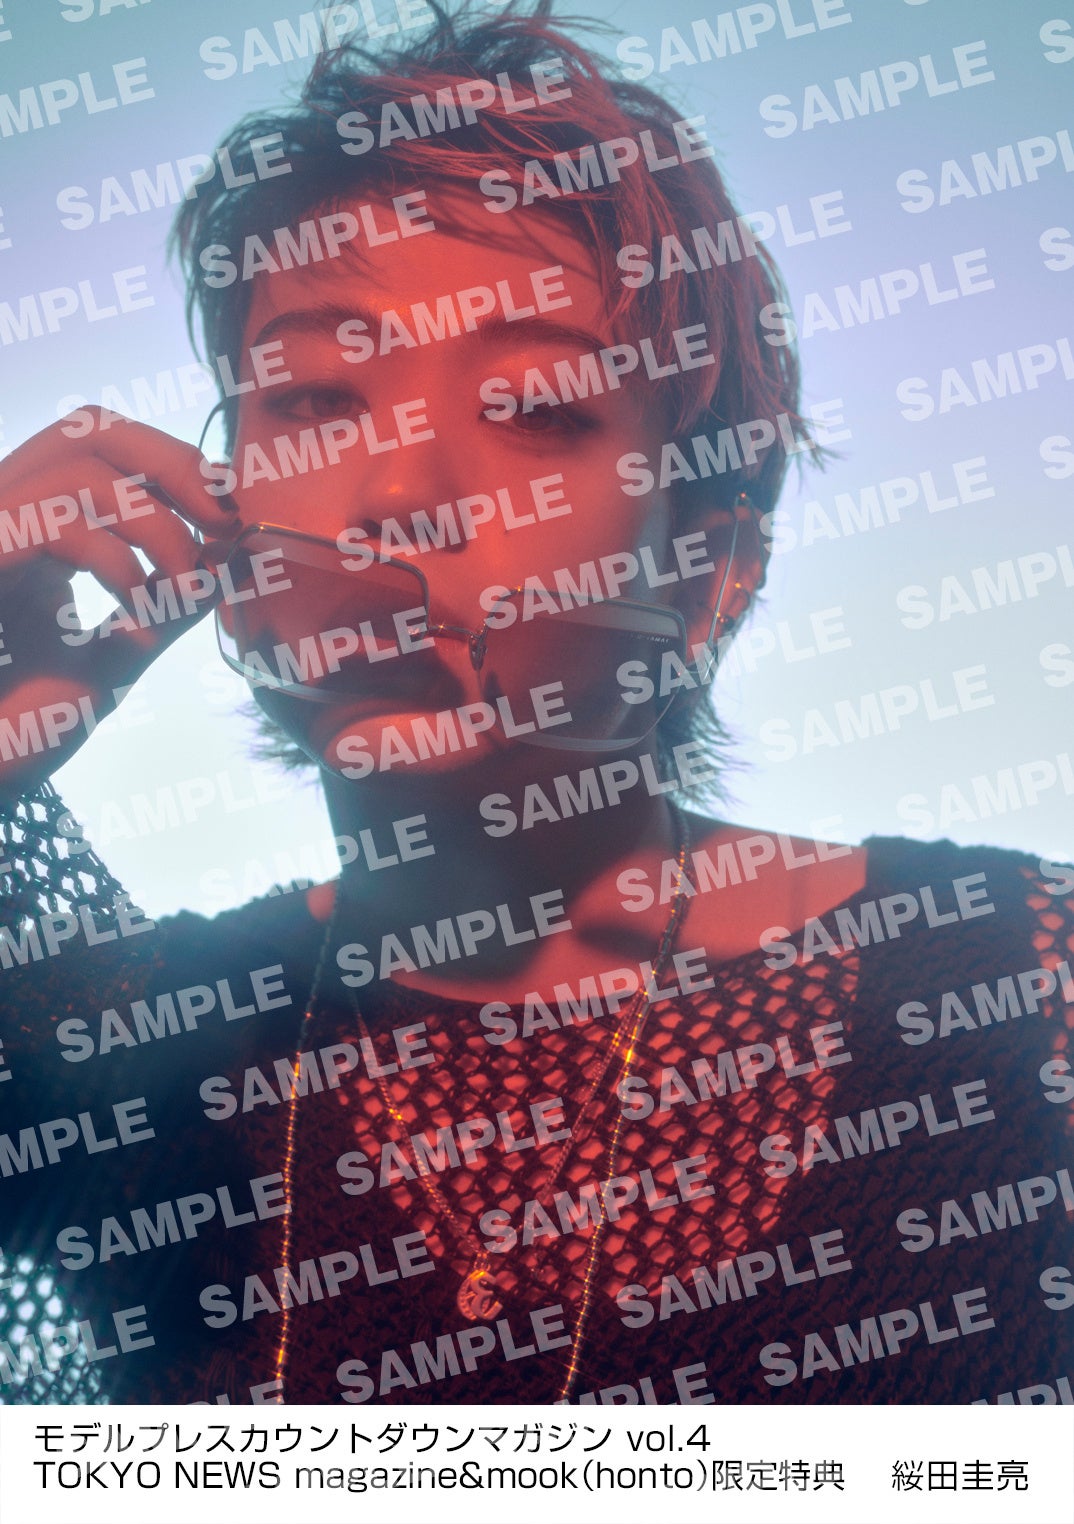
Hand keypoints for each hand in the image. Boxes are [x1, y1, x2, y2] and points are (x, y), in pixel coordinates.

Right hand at [0, 408, 238, 793]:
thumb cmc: (16, 730)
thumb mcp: (110, 660)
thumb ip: (161, 613)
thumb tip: (221, 566)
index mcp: (36, 532)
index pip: (105, 450)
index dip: (177, 463)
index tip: (230, 510)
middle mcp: (7, 517)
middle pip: (90, 428)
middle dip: (176, 463)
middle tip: (225, 518)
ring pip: (80, 463)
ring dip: (158, 521)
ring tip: (181, 585)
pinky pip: (55, 518)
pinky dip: (117, 555)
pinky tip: (135, 604)